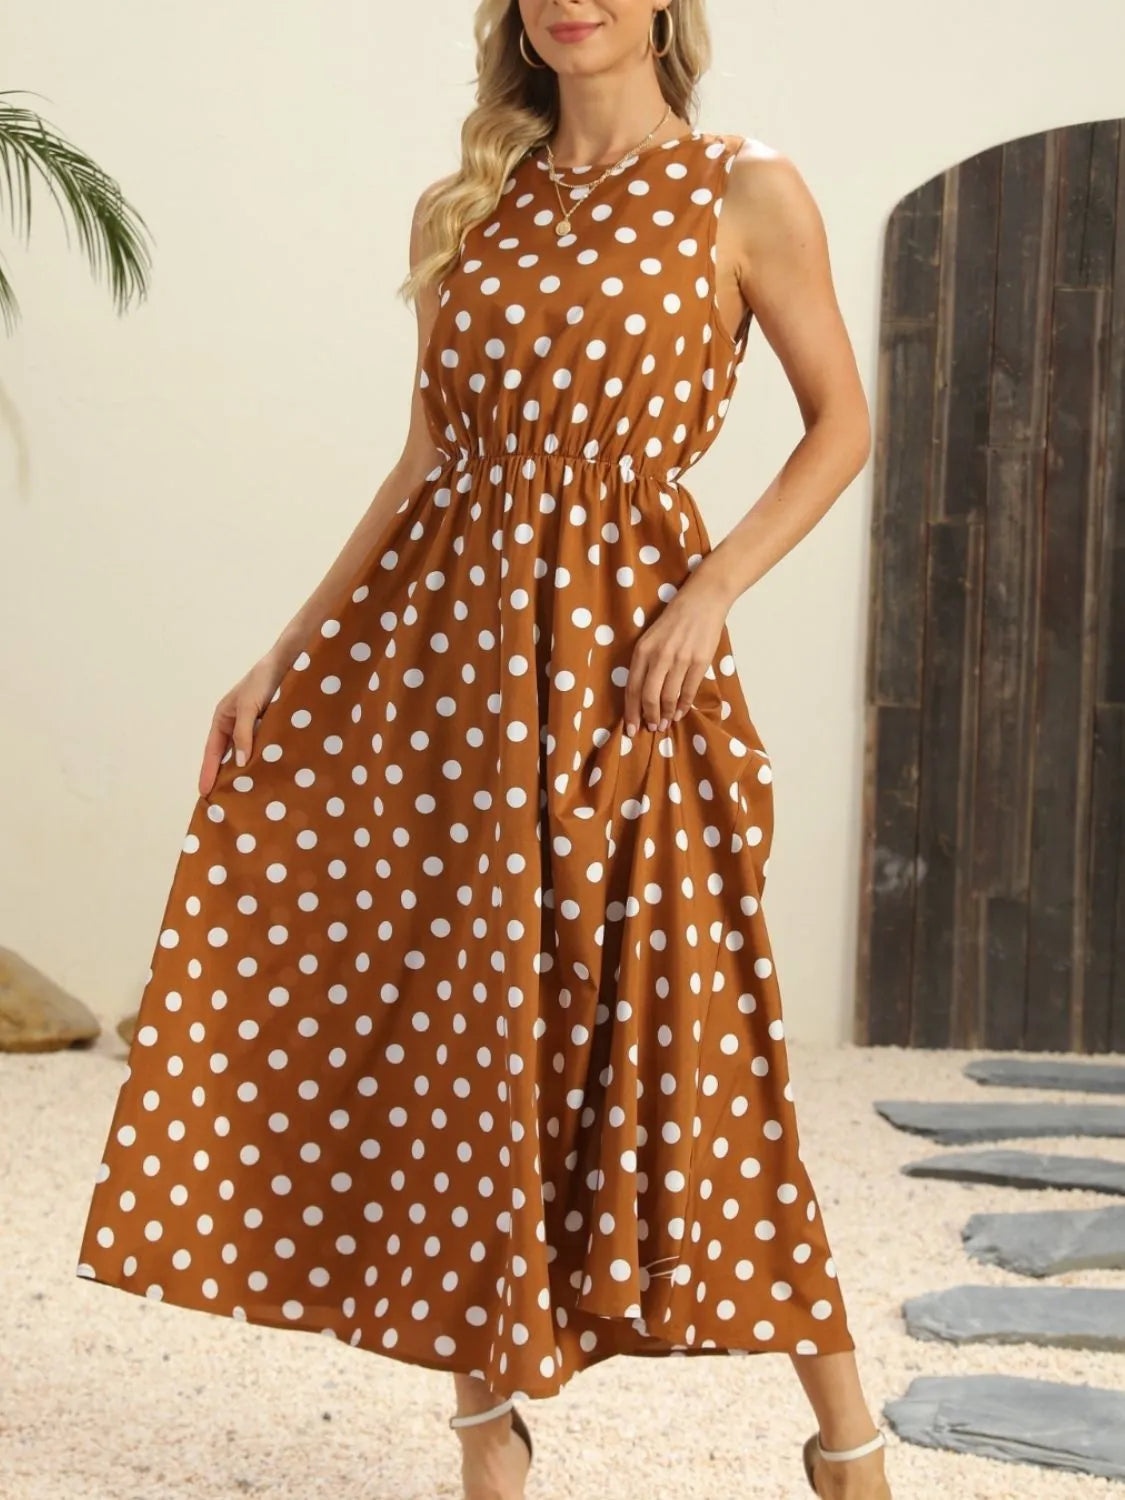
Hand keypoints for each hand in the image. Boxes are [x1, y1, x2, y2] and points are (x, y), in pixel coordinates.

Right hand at [198, 649, 288, 796]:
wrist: (291, 662)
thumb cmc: (264, 680)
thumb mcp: (250, 706)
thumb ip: (244, 733)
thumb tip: (239, 763)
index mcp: (223, 718)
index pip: (213, 751)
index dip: (208, 772)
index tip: (204, 793)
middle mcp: (237, 724)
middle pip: (227, 756)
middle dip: (225, 777)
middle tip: (223, 802)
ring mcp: (254, 726)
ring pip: (246, 754)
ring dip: (246, 772)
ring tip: (246, 796)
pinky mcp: (272, 727)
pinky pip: (264, 749)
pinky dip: (264, 762)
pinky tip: (269, 777)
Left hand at [622, 568, 733, 736]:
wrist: (702, 600)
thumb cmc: (674, 620)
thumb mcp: (651, 638)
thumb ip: (645, 663)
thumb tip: (642, 695)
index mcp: (642, 650)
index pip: (632, 688)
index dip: (631, 712)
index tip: (631, 729)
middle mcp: (659, 656)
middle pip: (649, 697)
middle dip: (649, 717)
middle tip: (652, 729)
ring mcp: (680, 659)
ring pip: (669, 697)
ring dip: (667, 714)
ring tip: (666, 724)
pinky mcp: (699, 661)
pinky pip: (688, 691)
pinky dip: (684, 706)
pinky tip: (681, 713)